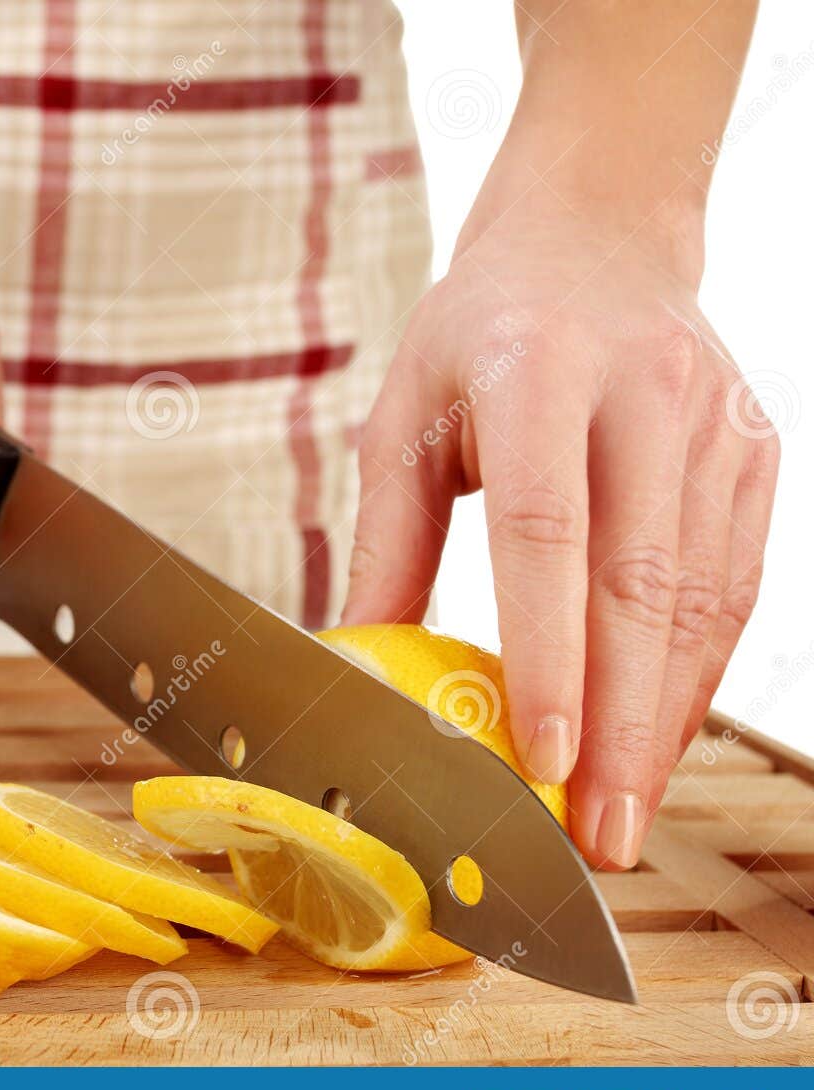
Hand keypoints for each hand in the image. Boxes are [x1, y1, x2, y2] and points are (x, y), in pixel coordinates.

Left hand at [342, 185, 778, 869]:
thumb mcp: (406, 417)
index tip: (542, 755)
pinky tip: (662, 740)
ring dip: (665, 720)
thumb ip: (388, 543)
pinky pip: (735, 583)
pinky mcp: (754, 452)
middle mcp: (642, 393)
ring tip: (624, 814)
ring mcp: (714, 422)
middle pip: (640, 584)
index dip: (548, 652)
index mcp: (534, 371)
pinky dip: (699, 673)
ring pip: (701, 598)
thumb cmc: (478, 335)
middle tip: (594, 833)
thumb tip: (355, 662)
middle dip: (621, 726)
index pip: (545, 531)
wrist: (595, 236)